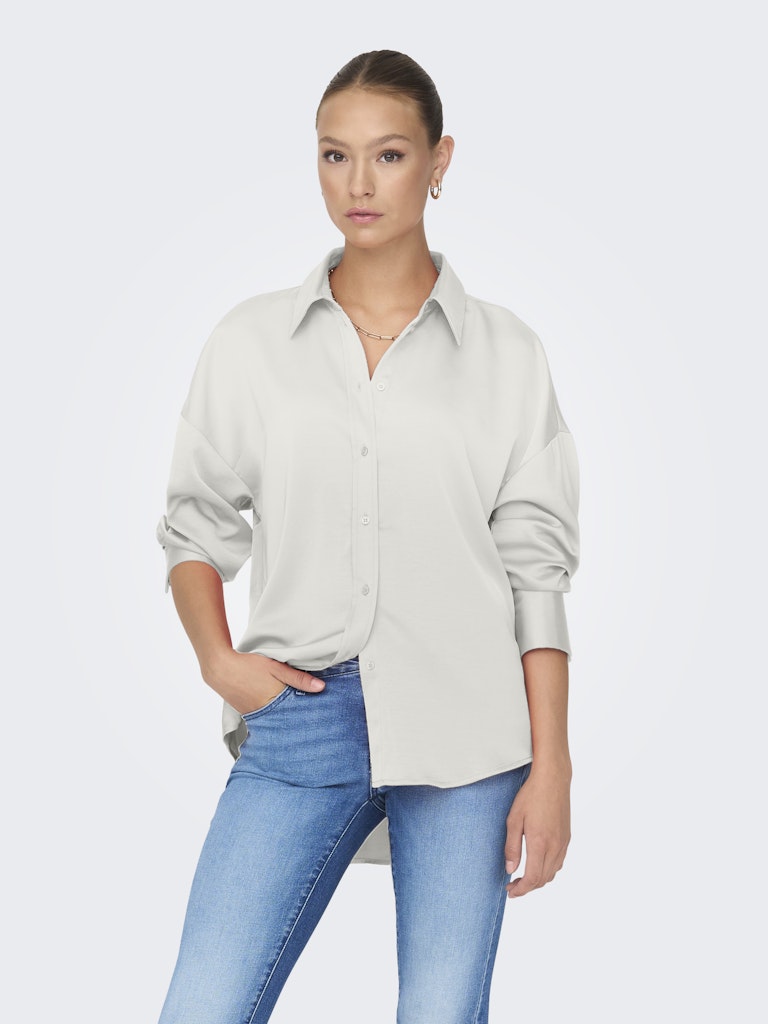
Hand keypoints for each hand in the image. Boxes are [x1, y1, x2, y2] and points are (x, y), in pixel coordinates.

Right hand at [202, 650, 325, 715]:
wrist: (220, 668)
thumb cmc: (249, 665)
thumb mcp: (277, 667)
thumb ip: (299, 678)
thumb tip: (321, 688)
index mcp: (275, 703)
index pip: (297, 713)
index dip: (308, 712)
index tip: (319, 714)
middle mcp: (265, 713)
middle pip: (287, 718)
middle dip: (298, 717)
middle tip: (312, 718)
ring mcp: (255, 715)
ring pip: (276, 718)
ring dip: (285, 715)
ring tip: (296, 712)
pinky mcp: (247, 713)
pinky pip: (265, 717)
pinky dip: (273, 713)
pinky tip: (278, 709)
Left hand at [504, 763, 570, 897]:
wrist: (553, 779)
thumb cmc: (531, 796)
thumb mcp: (514, 820)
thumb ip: (512, 847)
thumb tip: (510, 869)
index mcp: (540, 843)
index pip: (532, 878)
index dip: (521, 890)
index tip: (510, 891)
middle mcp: (555, 846)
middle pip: (543, 879)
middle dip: (527, 888)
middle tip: (512, 886)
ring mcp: (563, 843)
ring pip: (552, 873)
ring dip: (538, 880)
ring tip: (523, 878)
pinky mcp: (567, 837)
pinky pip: (559, 862)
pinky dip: (548, 870)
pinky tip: (537, 864)